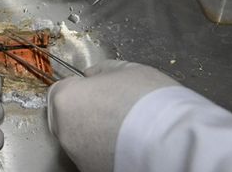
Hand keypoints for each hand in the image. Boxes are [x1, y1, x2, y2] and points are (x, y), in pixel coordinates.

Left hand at [47, 60, 177, 171]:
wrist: (170, 142)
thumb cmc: (147, 100)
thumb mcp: (126, 69)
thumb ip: (102, 71)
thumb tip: (92, 75)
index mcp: (66, 98)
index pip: (61, 89)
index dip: (81, 88)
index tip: (97, 89)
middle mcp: (64, 129)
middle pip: (66, 116)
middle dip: (84, 111)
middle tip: (113, 108)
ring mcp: (77, 154)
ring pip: (80, 138)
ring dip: (95, 132)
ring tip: (125, 127)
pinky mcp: (92, 170)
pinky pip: (94, 155)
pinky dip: (105, 150)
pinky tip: (127, 144)